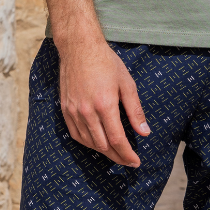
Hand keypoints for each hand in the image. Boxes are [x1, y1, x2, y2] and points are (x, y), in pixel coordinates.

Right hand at [57, 37, 149, 166]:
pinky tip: (97, 144)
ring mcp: (73, 111)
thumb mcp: (127, 84)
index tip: (136, 162)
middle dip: (117, 156)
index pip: (117, 139)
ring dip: (103, 152)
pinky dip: (88, 143)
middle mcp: (87, 111)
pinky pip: (76, 134)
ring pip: (89, 143)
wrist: (79, 48)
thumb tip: (144, 133)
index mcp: (105, 105)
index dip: (127, 154)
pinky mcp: (65, 110)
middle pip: (103, 145)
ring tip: (116, 154)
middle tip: (129, 160)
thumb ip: (135, 111)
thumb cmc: (106, 62)